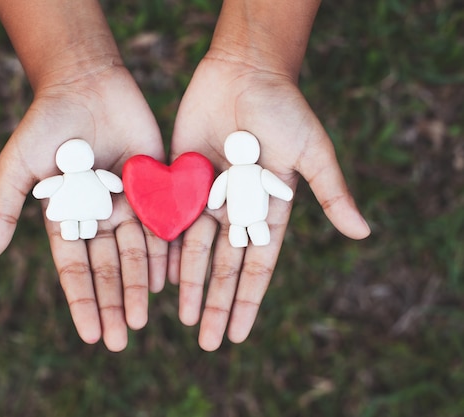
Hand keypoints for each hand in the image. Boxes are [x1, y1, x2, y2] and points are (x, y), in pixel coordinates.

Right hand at [0, 65, 166, 351]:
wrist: (86, 82)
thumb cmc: (46, 122)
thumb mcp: (18, 166)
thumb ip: (5, 209)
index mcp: (68, 217)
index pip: (76, 269)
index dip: (83, 302)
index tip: (91, 335)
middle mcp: (99, 216)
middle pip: (108, 268)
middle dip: (113, 304)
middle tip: (120, 340)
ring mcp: (128, 201)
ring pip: (137, 252)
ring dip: (140, 286)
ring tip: (142, 319)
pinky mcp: (154, 184)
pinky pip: (163, 223)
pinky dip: (166, 251)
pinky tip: (170, 280)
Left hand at [169, 53, 369, 350]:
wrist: (243, 72)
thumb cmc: (283, 109)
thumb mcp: (312, 151)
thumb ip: (330, 192)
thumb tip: (362, 233)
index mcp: (268, 210)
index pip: (257, 267)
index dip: (247, 301)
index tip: (237, 334)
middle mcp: (236, 210)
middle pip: (224, 267)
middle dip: (215, 303)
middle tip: (206, 341)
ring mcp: (207, 196)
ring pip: (194, 250)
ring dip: (189, 284)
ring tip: (181, 317)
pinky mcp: (180, 179)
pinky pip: (170, 221)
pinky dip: (165, 248)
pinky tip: (159, 275)